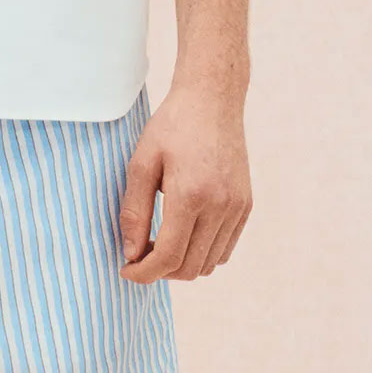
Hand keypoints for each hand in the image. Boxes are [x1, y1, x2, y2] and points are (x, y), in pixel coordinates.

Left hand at [116, 85, 250, 282]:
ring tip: (160, 243)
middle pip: (190, 267)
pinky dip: (202, 253)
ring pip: (209, 263)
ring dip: (182, 264)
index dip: (143, 273)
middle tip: (139, 255)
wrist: (212, 100)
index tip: (125, 269)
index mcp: (191, 195)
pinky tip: (183, 235)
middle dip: (160, 272)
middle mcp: (220, 206)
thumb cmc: (172, 127)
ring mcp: (237, 207)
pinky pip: (224, 249)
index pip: (169, 257)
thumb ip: (134, 212)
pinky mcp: (246, 205)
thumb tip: (131, 253)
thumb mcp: (141, 163)